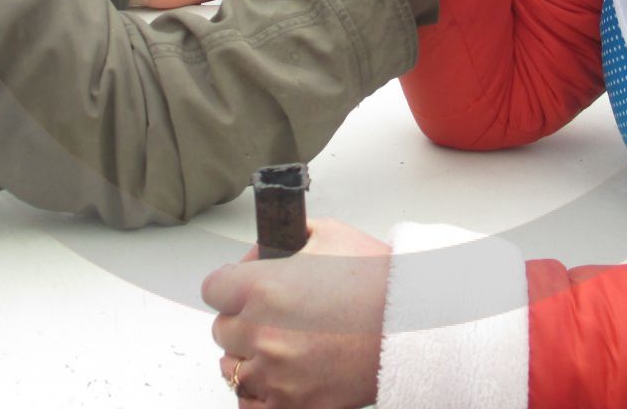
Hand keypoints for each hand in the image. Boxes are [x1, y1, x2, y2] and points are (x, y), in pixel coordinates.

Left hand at [203, 219, 389, 408]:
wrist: (414, 323)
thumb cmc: (377, 281)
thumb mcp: (329, 234)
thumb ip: (287, 240)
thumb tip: (261, 254)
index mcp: (263, 286)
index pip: (213, 289)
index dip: (230, 285)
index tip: (242, 287)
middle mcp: (262, 331)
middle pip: (222, 329)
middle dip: (242, 318)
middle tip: (272, 314)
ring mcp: (275, 373)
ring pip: (232, 367)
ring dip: (249, 356)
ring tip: (278, 345)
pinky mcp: (292, 404)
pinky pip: (249, 406)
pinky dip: (259, 393)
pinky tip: (275, 378)